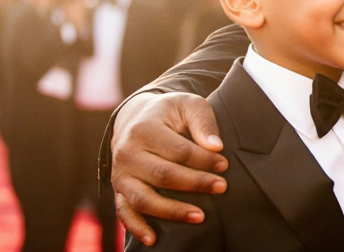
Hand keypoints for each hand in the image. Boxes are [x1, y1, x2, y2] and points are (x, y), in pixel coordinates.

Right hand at [111, 92, 227, 245]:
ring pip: (143, 198)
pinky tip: (154, 239)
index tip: (224, 165)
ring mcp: (120, 174)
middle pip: (163, 175)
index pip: (178, 151)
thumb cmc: (169, 112)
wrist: (136, 117)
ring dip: (173, 210)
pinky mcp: (119, 190)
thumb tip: (216, 147)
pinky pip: (124, 212)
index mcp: (143, 129)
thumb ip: (203, 122)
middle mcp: (126, 153)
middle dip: (195, 184)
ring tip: (201, 216)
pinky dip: (137, 227)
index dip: (203, 160)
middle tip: (222, 187)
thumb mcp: (188, 105)